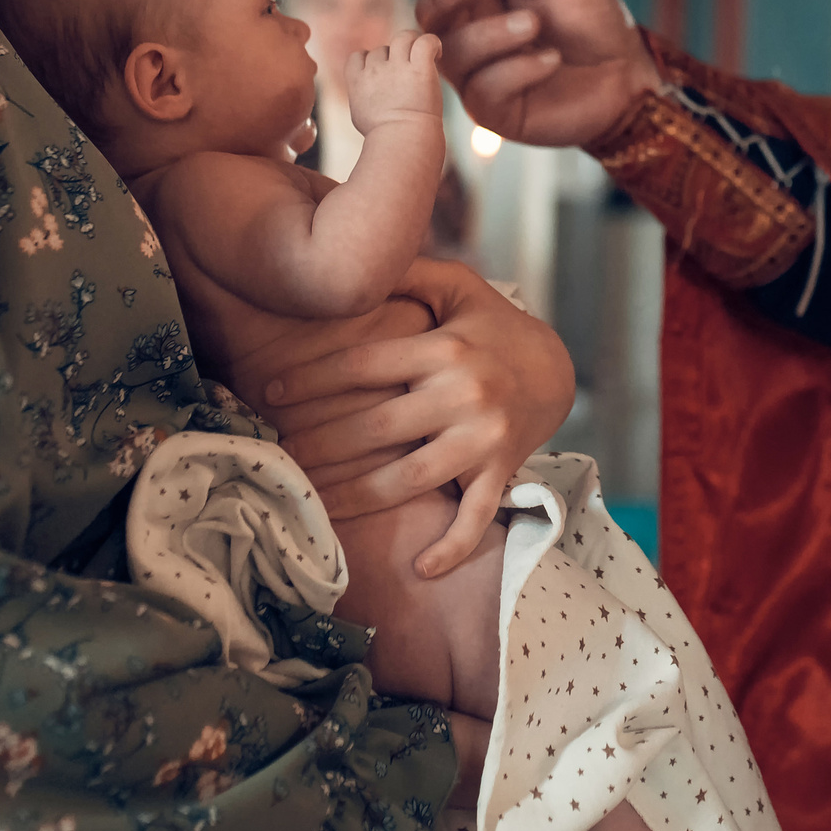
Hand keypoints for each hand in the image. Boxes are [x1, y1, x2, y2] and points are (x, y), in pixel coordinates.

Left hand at [261, 260, 573, 576]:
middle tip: (277, 454)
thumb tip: (355, 261)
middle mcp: (464, 394)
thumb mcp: (458, 287)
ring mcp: (483, 439)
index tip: (271, 395)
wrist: (559, 370)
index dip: (313, 379)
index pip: (365, 365)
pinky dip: (451, 547)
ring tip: (309, 501)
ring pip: (407, 477)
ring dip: (353, 495)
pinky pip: (475, 516)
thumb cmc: (493, 328)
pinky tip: (420, 569)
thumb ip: (408, 273)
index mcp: (446, 348)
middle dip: (318, 443)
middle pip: (375, 426)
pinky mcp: (501, 472)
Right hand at [345, 32, 443, 133]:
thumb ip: (363, 96)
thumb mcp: (361, 115)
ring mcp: (397, 67)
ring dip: (413, 44)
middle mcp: (375, 70)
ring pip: (403, 37)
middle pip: (382, 49)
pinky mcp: (420, 68)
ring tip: (424, 59)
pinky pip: (426, 41)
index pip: (358, 55)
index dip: (370, 60)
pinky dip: (433, 43)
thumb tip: (368, 92)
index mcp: (357, 81)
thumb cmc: (383, 137)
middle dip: (394, 59)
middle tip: (408, 77)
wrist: (401, 141)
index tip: (383, 76)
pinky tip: (437, 55)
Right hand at [411, 0, 660, 147]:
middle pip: (432, 20)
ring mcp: (480, 76)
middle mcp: (473, 36)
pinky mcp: (496, 112)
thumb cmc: (595, 20)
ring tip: (534, 24)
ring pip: (454, 55)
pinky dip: (517, 69)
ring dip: (490, 34)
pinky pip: (485, 89)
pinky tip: (551, 59)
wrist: (628, 71)